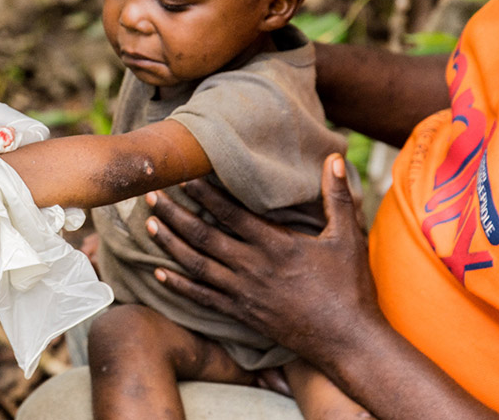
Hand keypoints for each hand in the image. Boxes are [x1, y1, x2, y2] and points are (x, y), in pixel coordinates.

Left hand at [0, 91, 48, 224]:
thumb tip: (6, 140)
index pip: (25, 128)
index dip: (30, 137)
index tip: (21, 148)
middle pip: (29, 160)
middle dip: (36, 169)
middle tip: (30, 179)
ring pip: (17, 186)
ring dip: (27, 194)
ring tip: (32, 202)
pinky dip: (5, 211)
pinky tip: (11, 216)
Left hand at [146, 155, 383, 366]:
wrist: (349, 341)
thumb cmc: (350, 287)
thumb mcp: (348, 237)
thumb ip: (337, 196)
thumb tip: (334, 158)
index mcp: (276, 246)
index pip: (230, 214)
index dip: (204, 194)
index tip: (182, 177)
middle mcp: (253, 268)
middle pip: (203, 237)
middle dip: (174, 214)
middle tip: (150, 194)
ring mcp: (244, 293)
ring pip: (197, 265)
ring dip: (170, 244)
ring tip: (148, 224)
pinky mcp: (241, 315)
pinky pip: (202, 299)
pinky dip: (179, 285)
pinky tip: (158, 273)